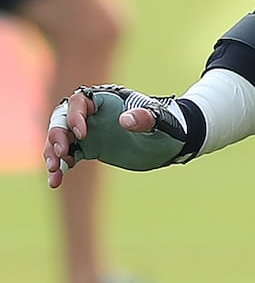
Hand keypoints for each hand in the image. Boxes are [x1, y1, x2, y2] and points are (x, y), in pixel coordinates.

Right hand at [45, 85, 203, 186]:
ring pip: (60, 138)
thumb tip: (125, 120)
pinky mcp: (90, 148)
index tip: (82, 134)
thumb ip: (145, 118)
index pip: (80, 101)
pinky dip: (60, 168)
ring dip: (53, 153)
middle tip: (63, 153)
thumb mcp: (161, 122)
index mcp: (108, 100)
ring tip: (56, 171)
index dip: (75, 116)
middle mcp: (94, 114)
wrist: (174, 142)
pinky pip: (68, 156)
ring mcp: (90, 131)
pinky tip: (56, 182)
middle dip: (57, 135)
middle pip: (62, 119)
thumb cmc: (169, 126)